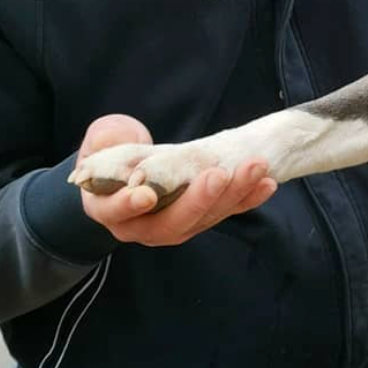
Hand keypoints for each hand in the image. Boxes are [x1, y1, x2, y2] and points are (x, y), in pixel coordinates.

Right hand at [74, 114, 276, 246]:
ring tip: (254, 168)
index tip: (146, 196)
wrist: (130, 172)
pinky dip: (247, 198)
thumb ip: (104, 141)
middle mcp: (143, 227)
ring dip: (232, 194)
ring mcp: (176, 225)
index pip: (117, 213)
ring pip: (204, 218)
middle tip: (218, 174)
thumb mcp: (101, 143)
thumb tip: (113, 139)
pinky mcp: (202, 218)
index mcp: (111, 210)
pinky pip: (226, 211)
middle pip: (171, 223)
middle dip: (197, 200)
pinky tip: (267, 183)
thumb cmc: (109, 156)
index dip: (129, 205)